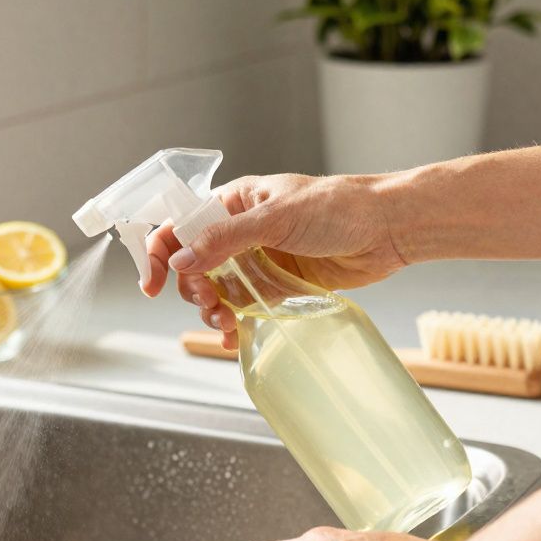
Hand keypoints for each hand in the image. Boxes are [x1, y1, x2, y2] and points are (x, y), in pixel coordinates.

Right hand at [140, 173, 405, 348]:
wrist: (387, 229)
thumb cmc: (338, 207)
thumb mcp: (275, 217)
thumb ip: (226, 238)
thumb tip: (181, 260)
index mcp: (232, 203)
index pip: (180, 226)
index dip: (159, 254)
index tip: (152, 284)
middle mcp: (238, 233)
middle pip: (192, 267)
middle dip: (192, 290)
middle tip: (209, 304)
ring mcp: (256, 261)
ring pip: (215, 292)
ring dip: (212, 311)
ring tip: (225, 323)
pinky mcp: (276, 286)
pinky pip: (243, 308)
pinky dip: (234, 324)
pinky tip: (235, 336)